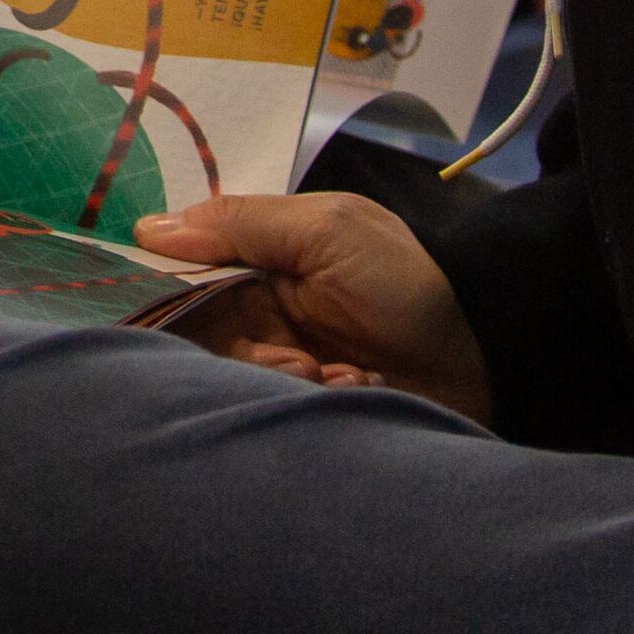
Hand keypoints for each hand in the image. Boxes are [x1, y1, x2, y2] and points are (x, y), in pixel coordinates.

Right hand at [139, 188, 494, 425]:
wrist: (488, 352)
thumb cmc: (406, 282)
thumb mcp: (328, 231)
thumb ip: (240, 225)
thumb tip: (146, 229)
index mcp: (264, 257)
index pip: (187, 273)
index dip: (170, 291)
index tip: (179, 312)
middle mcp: (265, 309)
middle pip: (204, 334)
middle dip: (245, 349)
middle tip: (294, 359)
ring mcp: (285, 360)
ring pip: (236, 377)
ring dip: (280, 378)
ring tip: (331, 377)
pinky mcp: (307, 405)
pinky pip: (273, 408)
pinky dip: (310, 403)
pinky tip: (353, 391)